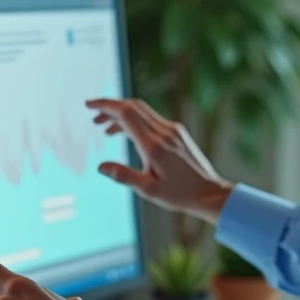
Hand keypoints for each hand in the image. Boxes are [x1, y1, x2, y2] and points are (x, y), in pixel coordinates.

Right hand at [86, 98, 233, 225]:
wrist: (210, 193)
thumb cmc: (180, 194)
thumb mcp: (148, 190)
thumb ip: (124, 176)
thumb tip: (101, 166)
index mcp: (154, 145)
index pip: (126, 114)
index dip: (105, 106)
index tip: (89, 105)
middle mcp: (164, 132)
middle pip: (133, 106)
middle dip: (110, 106)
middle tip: (92, 113)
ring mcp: (172, 130)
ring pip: (142, 111)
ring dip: (121, 114)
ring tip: (103, 127)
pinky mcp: (177, 132)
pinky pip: (150, 119)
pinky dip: (134, 120)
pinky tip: (124, 132)